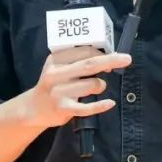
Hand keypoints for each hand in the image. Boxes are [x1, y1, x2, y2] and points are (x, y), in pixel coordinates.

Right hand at [8, 46, 131, 129]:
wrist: (34, 108)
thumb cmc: (53, 84)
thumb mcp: (58, 67)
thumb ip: (76, 60)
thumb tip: (107, 55)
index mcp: (56, 60)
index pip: (83, 52)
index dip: (101, 53)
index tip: (114, 55)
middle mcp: (56, 74)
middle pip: (89, 65)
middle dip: (110, 60)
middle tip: (127, 59)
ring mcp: (59, 92)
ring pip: (92, 85)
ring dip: (101, 86)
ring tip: (97, 88)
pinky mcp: (63, 109)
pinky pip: (87, 108)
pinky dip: (101, 106)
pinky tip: (110, 103)